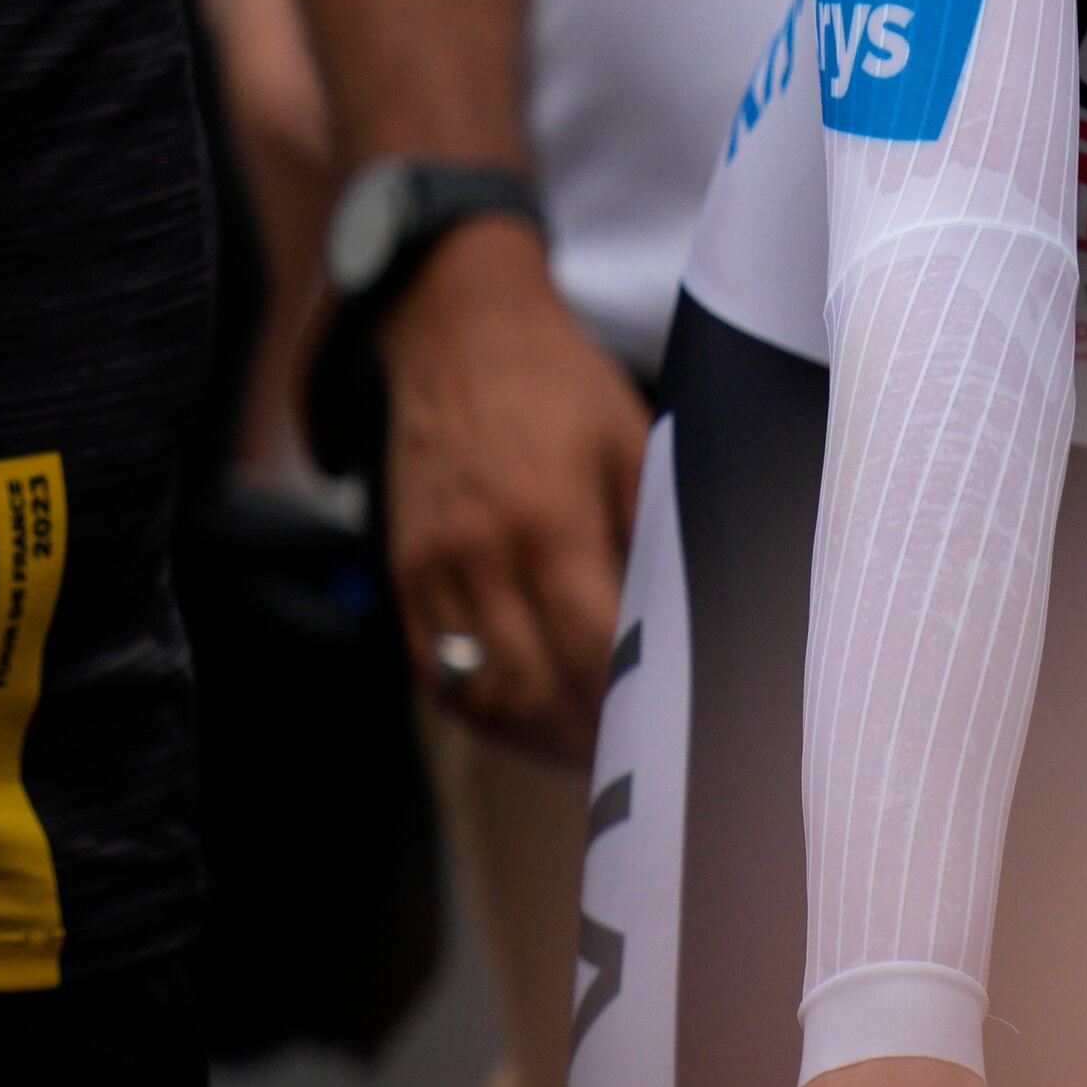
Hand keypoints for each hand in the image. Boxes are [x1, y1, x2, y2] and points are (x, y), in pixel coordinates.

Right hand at [384, 222, 646, 756]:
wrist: (457, 331)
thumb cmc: (558, 384)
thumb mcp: (631, 441)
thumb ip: (651, 531)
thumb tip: (684, 614)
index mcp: (547, 519)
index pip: (591, 646)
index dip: (630, 701)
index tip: (669, 724)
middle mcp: (479, 553)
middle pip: (532, 687)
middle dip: (587, 735)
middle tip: (637, 754)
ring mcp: (431, 568)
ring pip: (479, 693)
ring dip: (534, 735)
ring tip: (588, 747)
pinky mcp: (402, 572)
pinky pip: (433, 671)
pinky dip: (482, 706)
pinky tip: (528, 712)